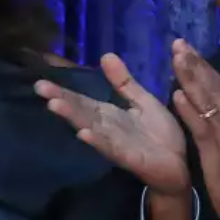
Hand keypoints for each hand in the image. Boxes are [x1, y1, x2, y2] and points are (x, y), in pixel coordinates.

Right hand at [34, 53, 188, 195]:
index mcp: (109, 114)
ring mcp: (115, 143)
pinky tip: (83, 133)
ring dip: (73, 117)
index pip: (81, 100)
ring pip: (90, 127)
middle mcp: (106, 128)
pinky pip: (110, 147)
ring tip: (54, 105)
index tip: (41, 81)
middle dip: (60, 99)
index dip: (63, 90)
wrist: (181, 164)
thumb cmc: (161, 134)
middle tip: (39, 87)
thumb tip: (106, 55)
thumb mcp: (143, 100)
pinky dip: (97, 141)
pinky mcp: (128, 157)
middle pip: (80, 111)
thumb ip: (124, 82)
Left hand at [171, 39, 219, 219]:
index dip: (203, 64)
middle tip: (177, 43)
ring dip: (191, 79)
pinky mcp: (218, 154)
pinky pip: (202, 128)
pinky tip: (177, 96)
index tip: (186, 46)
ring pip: (207, 102)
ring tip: (176, 59)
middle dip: (195, 64)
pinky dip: (190, 111)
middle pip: (214, 87)